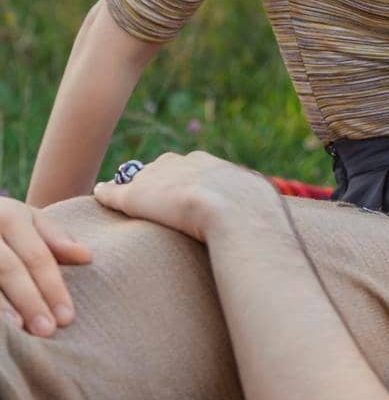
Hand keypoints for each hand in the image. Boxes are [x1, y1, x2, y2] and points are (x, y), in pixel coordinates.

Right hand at [0, 197, 92, 336]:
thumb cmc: (2, 222)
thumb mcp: (28, 220)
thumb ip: (55, 238)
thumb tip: (87, 257)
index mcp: (9, 215)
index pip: (37, 256)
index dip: (53, 287)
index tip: (67, 317)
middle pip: (10, 269)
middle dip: (30, 301)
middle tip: (48, 330)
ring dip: (3, 307)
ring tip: (20, 331)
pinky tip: (0, 328)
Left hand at [92, 151, 273, 241]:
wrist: (239, 217)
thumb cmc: (258, 222)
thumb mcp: (263, 211)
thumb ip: (262, 217)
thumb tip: (278, 235)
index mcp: (217, 166)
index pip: (196, 166)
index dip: (188, 181)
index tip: (186, 194)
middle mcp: (187, 164)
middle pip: (167, 166)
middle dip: (160, 178)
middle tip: (157, 196)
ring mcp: (163, 178)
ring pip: (142, 177)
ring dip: (134, 187)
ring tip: (125, 198)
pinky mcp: (138, 195)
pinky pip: (117, 192)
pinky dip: (107, 195)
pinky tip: (99, 197)